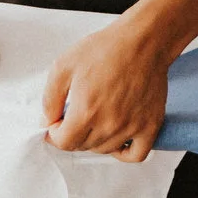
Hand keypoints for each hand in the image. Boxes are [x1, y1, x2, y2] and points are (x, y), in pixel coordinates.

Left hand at [42, 14, 171, 161]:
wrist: (142, 41)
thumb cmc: (106, 49)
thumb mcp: (63, 65)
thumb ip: (50, 98)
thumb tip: (47, 121)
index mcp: (86, 111)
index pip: (64, 143)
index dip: (55, 134)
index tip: (56, 124)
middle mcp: (109, 125)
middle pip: (83, 146)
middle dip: (72, 134)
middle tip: (74, 116)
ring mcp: (132, 128)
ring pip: (104, 150)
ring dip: (93, 140)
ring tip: (94, 119)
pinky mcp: (150, 126)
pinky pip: (135, 155)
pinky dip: (123, 153)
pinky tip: (115, 139)